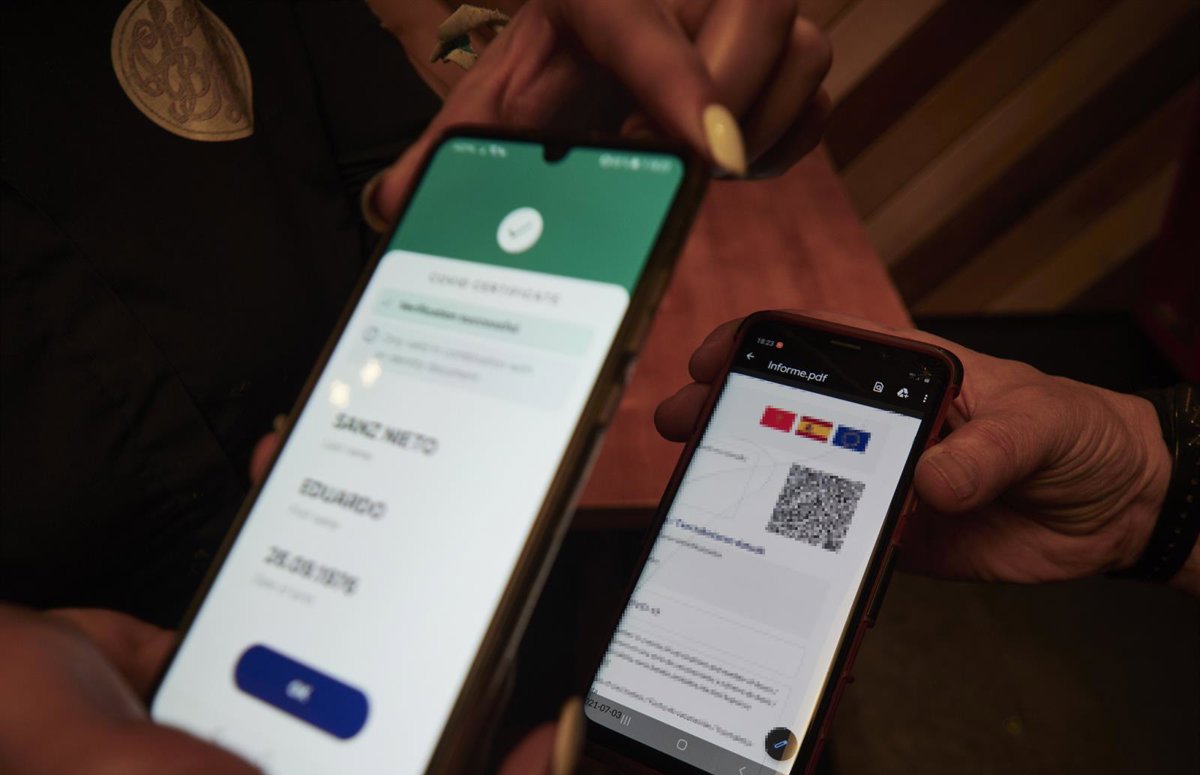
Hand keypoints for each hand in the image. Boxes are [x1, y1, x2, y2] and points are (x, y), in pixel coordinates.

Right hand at [0, 432, 579, 774]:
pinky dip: (375, 619)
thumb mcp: (41, 749)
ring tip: (463, 568)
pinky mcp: (271, 731)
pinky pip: (356, 691)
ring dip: (447, 664)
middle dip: (506, 743)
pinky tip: (362, 536)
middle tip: (528, 631)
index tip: (553, 744)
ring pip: (408, 751)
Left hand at [366, 0, 831, 222]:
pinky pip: (815, 93)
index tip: (703, 156)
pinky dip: (782, 141)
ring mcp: (736, 14)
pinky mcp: (775, 52)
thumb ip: (451, 150)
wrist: (590, 29)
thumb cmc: (547, 62)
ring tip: (694, 162)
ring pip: (803, 51)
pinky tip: (727, 163)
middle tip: (680, 162)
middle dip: (732, 101)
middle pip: (762, 8)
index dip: (681, 85)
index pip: (645, 20)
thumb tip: (390, 208)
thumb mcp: (496, 98)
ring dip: (758, 126)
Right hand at [655, 313, 1177, 585]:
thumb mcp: (1039, 424)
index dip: (759, 345)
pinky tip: (758, 555)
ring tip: (698, 489)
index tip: (714, 358)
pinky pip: (837, 545)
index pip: (819, 345)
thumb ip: (987, 450)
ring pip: (800, 479)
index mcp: (907, 377)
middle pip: (788, 414)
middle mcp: (882, 427)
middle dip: (726, 411)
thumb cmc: (1080, 435)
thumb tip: (931, 482)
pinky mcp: (895, 539)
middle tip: (682, 423)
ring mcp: (882, 483)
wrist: (1116, 512)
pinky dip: (798, 553)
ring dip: (748, 483)